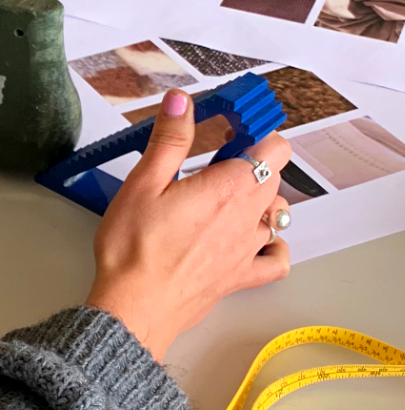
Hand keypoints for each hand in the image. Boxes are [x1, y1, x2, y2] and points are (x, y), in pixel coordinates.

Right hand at [85, 91, 291, 360]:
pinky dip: (273, 246)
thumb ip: (169, 140)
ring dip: (261, 201)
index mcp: (229, 188)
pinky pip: (277, 260)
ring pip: (276, 215)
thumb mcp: (143, 183)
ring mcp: (248, 250)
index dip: (256, 134)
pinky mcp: (241, 277)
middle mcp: (248, 218)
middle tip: (213, 163)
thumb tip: (182, 101)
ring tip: (225, 199)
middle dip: (252, 163)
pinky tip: (252, 240)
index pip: (274, 148)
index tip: (231, 131)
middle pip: (274, 178)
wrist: (134, 308)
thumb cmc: (133, 248)